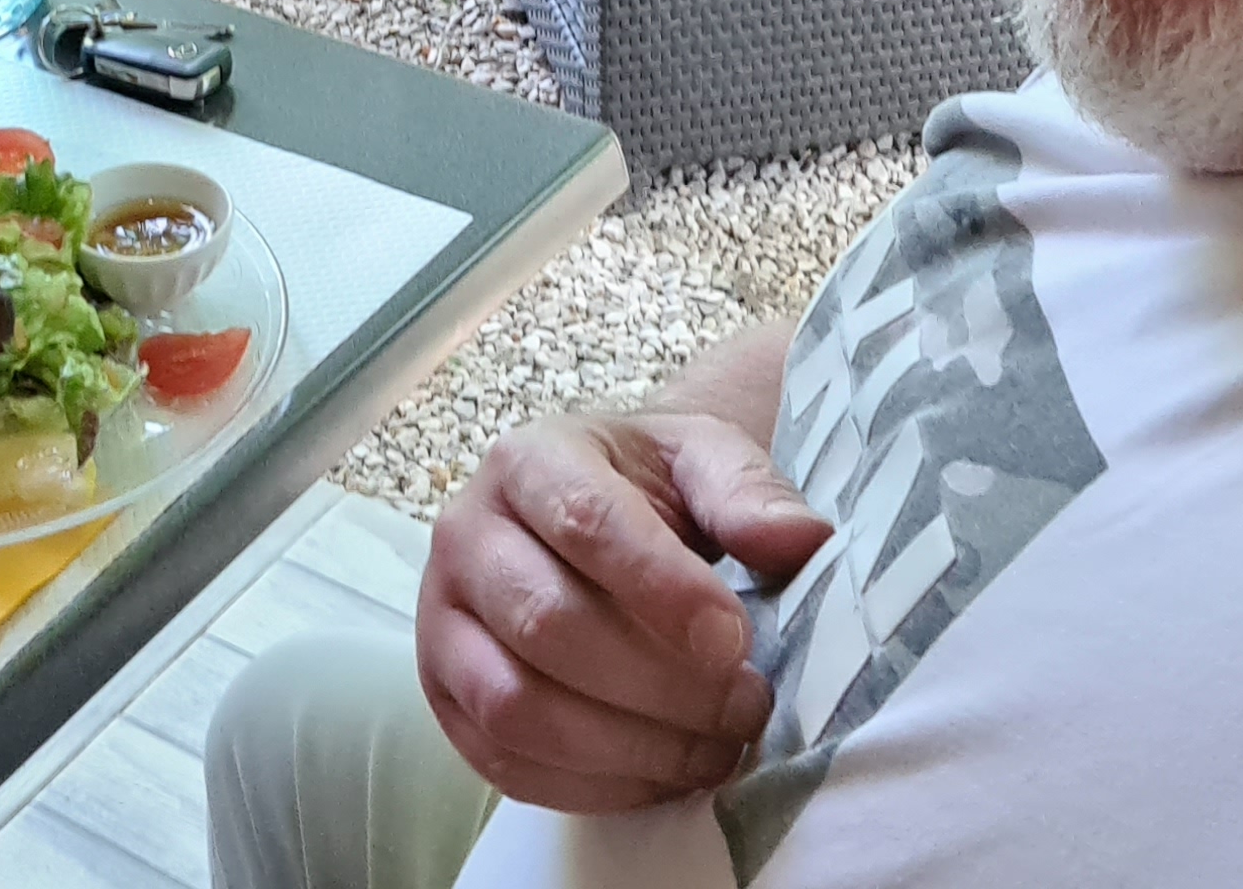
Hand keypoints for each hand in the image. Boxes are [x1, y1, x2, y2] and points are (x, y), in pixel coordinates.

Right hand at [416, 409, 834, 812]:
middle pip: (546, 625)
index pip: (586, 524)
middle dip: (660, 683)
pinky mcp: (446, 696)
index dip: (664, 590)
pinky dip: (594, 784)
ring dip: (629, 744)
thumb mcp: (704, 458)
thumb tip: (801, 542)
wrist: (586, 510)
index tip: (737, 641)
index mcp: (529, 461)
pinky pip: (505, 762)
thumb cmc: (650, 487)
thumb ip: (749, 492)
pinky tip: (664, 770)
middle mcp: (466, 535)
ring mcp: (442, 622)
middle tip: (746, 705)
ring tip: (714, 747)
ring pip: (517, 706)